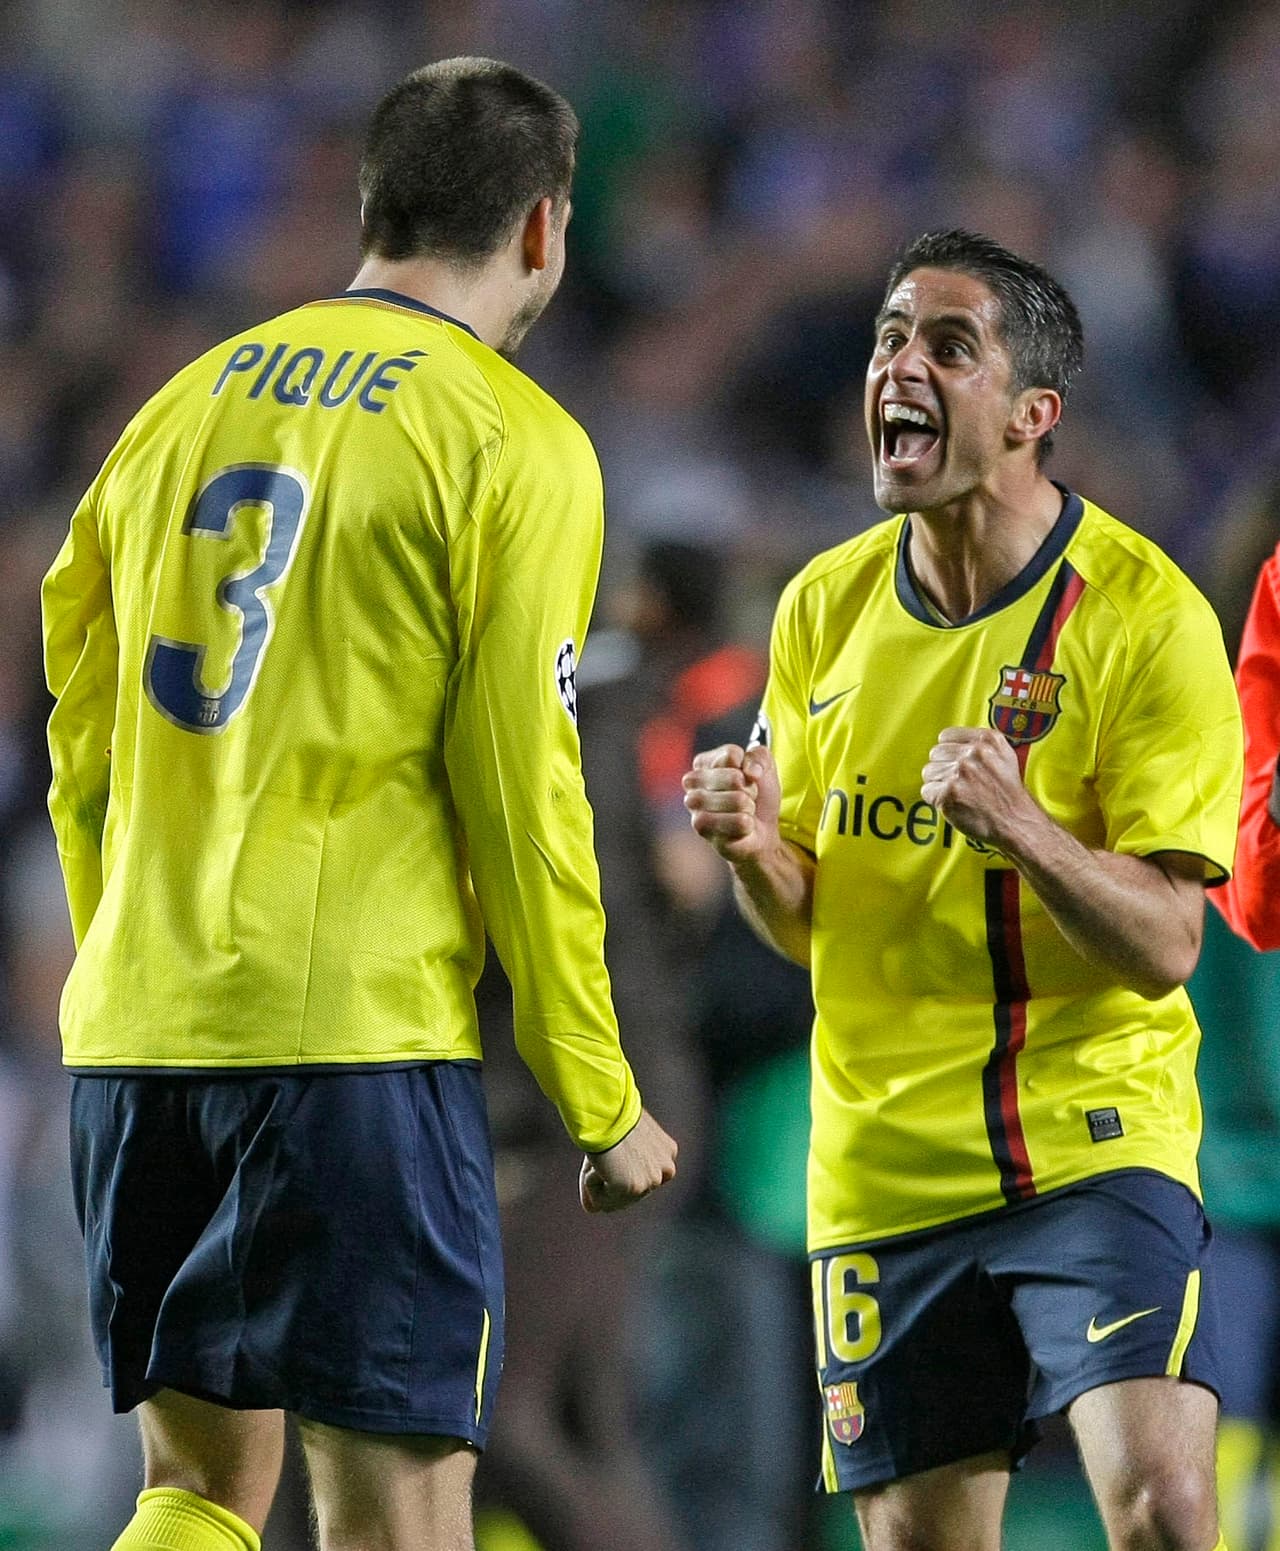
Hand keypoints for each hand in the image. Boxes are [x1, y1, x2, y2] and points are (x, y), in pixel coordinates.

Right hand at [579, 1108, 677, 1213]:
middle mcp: (666, 1170)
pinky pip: (600, 1201)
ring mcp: (650, 1181)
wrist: (605, 1108)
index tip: (610, 1158)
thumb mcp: (621, 1141)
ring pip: (612, 1200)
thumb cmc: (608, 1116)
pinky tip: (598, 1161)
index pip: (641, 1181)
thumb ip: (614, 1175)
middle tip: (602, 1155)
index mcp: (668, 1153)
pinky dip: (590, 1183)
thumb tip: (592, 1210)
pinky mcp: (632, 1188)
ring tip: (602, 1154)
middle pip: (629, 1196)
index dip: (617, 1173)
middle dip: (608, 1182)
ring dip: (598, 1180)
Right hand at [683, 743, 781, 864]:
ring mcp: (694, 804)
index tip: (746, 778)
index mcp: (704, 762)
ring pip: (737, 800)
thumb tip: (750, 772)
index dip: (749, 768)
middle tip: (746, 798)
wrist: (760, 831)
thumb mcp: (765, 767)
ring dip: (749, 807)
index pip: (732, 755)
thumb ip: (759, 756)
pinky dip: (747, 824)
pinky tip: (741, 827)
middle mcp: (692, 780)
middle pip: (735, 777)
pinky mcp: (700, 826)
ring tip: (743, 812)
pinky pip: (739, 821)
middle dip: (750, 789)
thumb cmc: (757, 797)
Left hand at [921, 726, 1035, 846]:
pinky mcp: (948, 793)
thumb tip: (952, 741)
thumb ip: (980, 744)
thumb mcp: (1005, 756)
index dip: (948, 752)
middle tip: (958, 782)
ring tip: (957, 793)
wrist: (1016, 821)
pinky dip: (935, 800)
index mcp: (987, 740)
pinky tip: (953, 803)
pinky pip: (927, 791)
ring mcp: (960, 772)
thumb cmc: (1008, 793)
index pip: (946, 735)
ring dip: (938, 784)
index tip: (955, 763)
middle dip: (942, 768)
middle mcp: (973, 753)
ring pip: (928, 772)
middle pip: (935, 753)